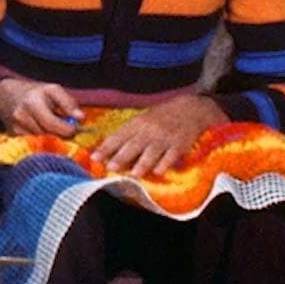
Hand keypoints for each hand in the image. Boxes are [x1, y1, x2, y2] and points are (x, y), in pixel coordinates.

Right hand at [0, 78, 82, 136]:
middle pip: (48, 136)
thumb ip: (68, 103)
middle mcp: (21, 115)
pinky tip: (43, 134)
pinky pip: (33, 144)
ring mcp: (15, 127)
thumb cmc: (34, 92)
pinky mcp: (13, 136)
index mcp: (33, 102)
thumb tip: (81, 118)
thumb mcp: (53, 90)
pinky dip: (41, 142)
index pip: (54, 124)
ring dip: (51, 140)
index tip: (74, 128)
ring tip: (54, 131)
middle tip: (66, 131)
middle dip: (61, 136)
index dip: (69, 130)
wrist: (6, 95)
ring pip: (41, 142)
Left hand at [91, 94, 225, 176]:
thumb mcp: (142, 119)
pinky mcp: (180, 144)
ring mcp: (165, 137)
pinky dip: (164, 164)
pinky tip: (158, 171)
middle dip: (121, 157)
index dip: (106, 147)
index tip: (95, 157)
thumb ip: (128, 133)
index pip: (118, 136)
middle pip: (133, 145)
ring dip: (142, 163)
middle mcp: (149, 130)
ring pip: (152, 151)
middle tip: (110, 167)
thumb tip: (110, 148)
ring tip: (133, 174)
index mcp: (137, 123)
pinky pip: (171, 155)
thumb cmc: (161, 116)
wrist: (190, 109)